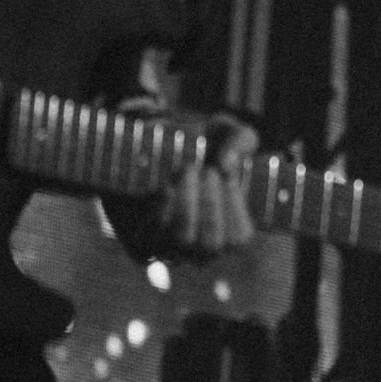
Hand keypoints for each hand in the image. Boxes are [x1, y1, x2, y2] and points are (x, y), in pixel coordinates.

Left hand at [121, 104, 258, 259]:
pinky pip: (151, 238)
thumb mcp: (228, 133)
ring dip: (186, 205)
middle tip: (206, 171)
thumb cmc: (200, 142)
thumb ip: (241, 142)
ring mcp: (169, 248)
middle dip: (210, 206)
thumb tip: (226, 165)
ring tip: (187, 170)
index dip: (235, 210)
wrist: (154, 142)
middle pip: (210, 245)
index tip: (227, 175)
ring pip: (181, 241)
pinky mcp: (139, 241)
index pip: (239, 240)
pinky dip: (162, 209)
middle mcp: (200, 248)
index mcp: (229, 230)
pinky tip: (167, 185)